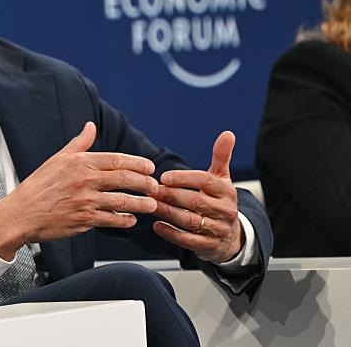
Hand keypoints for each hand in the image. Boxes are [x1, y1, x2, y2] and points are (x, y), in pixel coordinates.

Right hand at [0, 121, 158, 259]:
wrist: (21, 213)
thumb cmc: (38, 186)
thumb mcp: (57, 159)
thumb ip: (79, 143)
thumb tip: (91, 126)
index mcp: (79, 162)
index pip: (116, 159)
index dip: (138, 163)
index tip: (150, 167)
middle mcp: (84, 180)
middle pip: (124, 179)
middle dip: (145, 183)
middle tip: (155, 186)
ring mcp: (85, 200)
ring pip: (122, 201)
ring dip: (141, 203)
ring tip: (151, 204)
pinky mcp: (84, 220)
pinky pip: (112, 220)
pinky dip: (125, 220)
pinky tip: (131, 220)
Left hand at [152, 131, 244, 262]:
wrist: (231, 236)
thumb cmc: (219, 201)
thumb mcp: (222, 179)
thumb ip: (221, 157)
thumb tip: (228, 133)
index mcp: (226, 191)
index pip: (205, 181)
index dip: (184, 178)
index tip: (164, 177)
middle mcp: (225, 210)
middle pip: (195, 202)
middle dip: (170, 195)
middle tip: (150, 190)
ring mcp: (217, 230)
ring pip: (190, 221)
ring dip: (167, 212)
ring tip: (150, 205)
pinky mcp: (209, 246)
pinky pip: (188, 240)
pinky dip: (171, 233)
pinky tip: (157, 225)